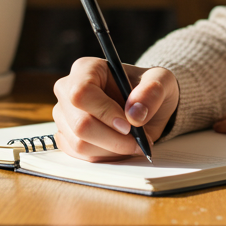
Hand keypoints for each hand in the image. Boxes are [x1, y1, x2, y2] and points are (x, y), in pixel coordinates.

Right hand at [52, 57, 178, 161]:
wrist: (143, 106)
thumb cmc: (148, 89)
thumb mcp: (161, 81)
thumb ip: (152, 92)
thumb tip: (135, 114)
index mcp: (86, 69)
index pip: (82, 93)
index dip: (104, 112)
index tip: (128, 125)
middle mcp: (67, 90)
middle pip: (79, 123)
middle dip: (113, 138)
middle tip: (137, 140)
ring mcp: (63, 115)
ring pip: (79, 144)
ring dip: (112, 149)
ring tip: (131, 142)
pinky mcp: (65, 136)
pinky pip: (80, 156)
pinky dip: (104, 156)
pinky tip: (119, 147)